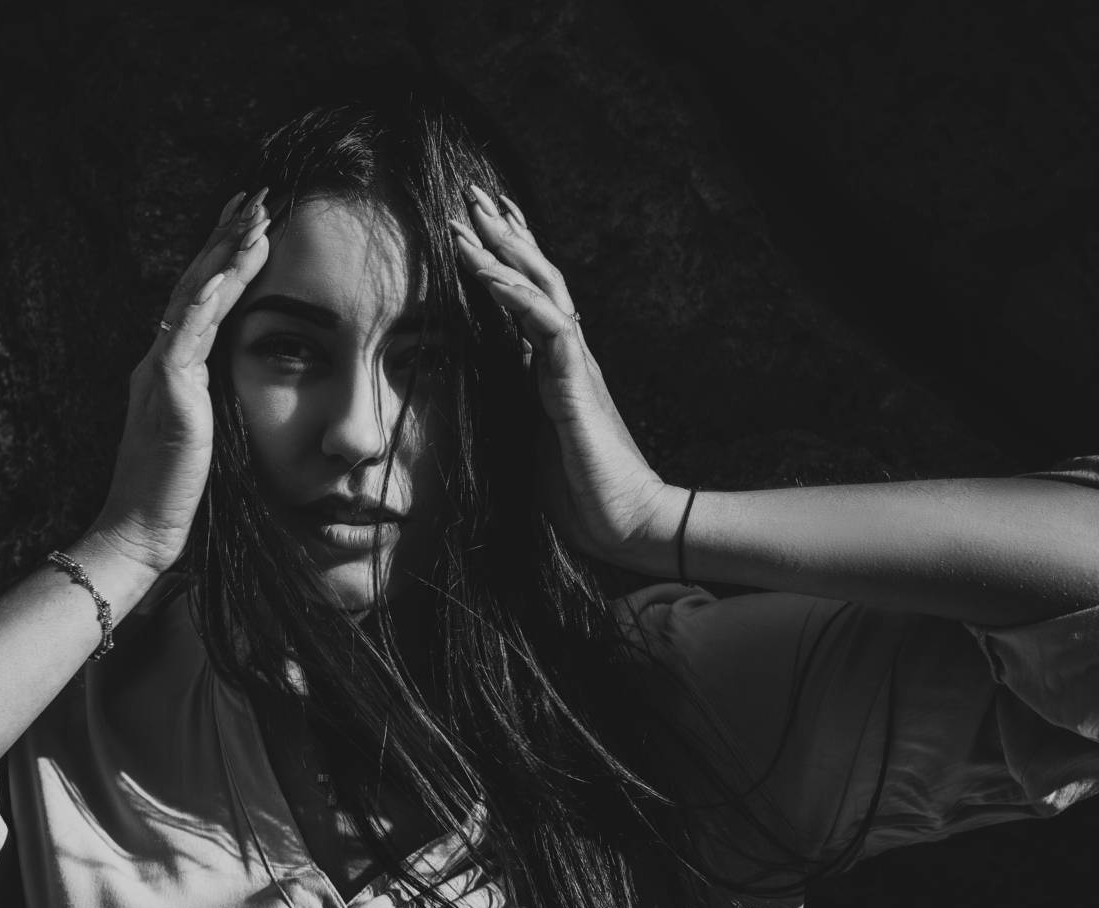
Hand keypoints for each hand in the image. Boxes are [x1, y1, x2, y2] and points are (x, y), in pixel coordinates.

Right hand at [88, 188, 271, 574]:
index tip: (252, 219)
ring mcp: (161, 373)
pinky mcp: (167, 394)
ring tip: (255, 220)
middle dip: (227, 236)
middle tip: (257, 195)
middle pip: (195, 282)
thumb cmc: (176, 491)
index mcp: (171, 366)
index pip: (201, 296)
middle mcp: (161, 359)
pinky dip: (203, 305)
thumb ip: (215, 396)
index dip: (224, 255)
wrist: (140, 529)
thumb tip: (241, 378)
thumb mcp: (206, 431)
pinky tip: (221, 277)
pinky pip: (184, 339)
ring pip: (193, 299)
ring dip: (224, 258)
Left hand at [450, 185, 681, 566]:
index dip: (506, 258)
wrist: (628, 523)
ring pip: (541, 287)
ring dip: (504, 248)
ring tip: (470, 214)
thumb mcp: (533, 441)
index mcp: (556, 367)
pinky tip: (486, 270)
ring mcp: (575, 365)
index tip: (477, 224)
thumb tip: (486, 398)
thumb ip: (516, 409)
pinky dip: (514, 293)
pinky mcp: (576, 384)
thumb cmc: (583, 492)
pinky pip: (545, 324)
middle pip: (537, 276)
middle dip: (504, 232)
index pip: (529, 297)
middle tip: (472, 193)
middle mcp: (568, 355)